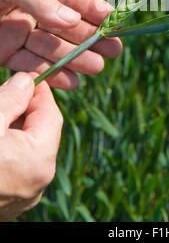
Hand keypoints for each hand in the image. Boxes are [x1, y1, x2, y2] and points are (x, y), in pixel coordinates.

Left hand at [0, 0, 121, 88]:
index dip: (92, 8)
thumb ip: (41, 0)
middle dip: (91, 38)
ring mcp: (18, 32)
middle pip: (67, 26)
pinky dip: (50, 73)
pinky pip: (31, 64)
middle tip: (114, 50)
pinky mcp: (5, 54)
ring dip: (75, 59)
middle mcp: (31, 9)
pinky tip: (71, 80)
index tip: (113, 19)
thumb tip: (74, 20)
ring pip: (53, 47)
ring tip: (97, 68)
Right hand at [0, 73, 62, 220]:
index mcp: (39, 160)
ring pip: (27, 149)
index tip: (25, 77)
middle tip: (7, 92)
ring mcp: (21, 196)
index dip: (39, 91)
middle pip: (40, 132)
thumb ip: (11, 98)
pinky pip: (16, 167)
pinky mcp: (6, 203)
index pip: (51, 114)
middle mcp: (37, 181)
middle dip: (25, 109)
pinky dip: (7, 149)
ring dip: (14, 128)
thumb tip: (26, 82)